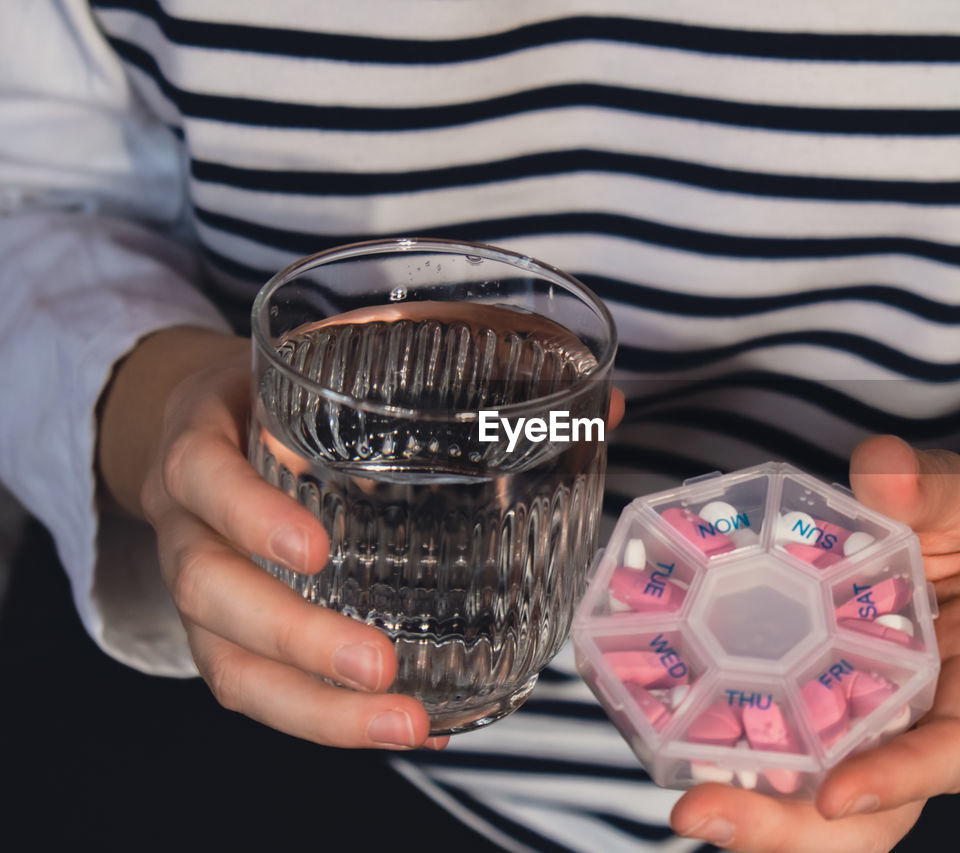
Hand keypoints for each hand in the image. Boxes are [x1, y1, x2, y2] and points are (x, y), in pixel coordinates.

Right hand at [99, 328, 439, 747]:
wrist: (197, 424)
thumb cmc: (282, 397)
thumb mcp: (326, 368)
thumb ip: (449, 377)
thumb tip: (608, 410)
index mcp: (207, 443)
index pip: (204, 476)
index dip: (250, 513)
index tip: (314, 549)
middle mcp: (190, 524)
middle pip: (208, 591)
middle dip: (294, 637)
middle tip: (381, 667)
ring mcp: (204, 586)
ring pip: (226, 662)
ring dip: (314, 707)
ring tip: (405, 726)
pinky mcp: (226, 632)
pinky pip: (258, 687)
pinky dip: (328, 719)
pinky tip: (408, 728)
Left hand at [670, 435, 959, 850]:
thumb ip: (929, 485)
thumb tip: (880, 466)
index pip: (956, 747)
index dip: (902, 779)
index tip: (837, 795)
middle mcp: (919, 721)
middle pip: (877, 813)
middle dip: (795, 830)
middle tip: (705, 813)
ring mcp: (868, 729)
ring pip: (825, 810)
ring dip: (757, 820)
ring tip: (687, 806)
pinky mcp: (822, 715)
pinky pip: (788, 761)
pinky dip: (739, 772)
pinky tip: (680, 757)